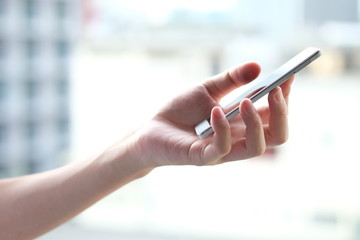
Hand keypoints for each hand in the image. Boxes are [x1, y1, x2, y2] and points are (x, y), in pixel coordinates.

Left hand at [130, 62, 292, 167]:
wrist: (151, 128)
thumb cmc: (180, 110)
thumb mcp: (206, 89)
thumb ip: (231, 79)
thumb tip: (258, 67)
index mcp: (242, 123)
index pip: (274, 116)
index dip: (284, 97)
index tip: (289, 75)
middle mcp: (238, 139)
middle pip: (277, 135)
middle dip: (282, 112)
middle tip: (277, 89)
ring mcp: (222, 152)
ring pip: (257, 146)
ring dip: (256, 122)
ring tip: (245, 101)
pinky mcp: (203, 157)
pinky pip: (223, 148)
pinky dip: (223, 128)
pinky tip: (216, 111)